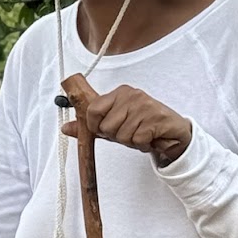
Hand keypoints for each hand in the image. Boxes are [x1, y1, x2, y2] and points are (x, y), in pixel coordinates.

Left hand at [60, 77, 193, 166]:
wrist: (172, 132)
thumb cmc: (141, 126)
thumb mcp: (112, 126)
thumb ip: (90, 127)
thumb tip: (65, 128)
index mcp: (118, 93)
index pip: (92, 110)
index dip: (95, 126)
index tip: (104, 130)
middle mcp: (131, 95)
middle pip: (106, 126)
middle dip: (116, 136)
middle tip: (129, 132)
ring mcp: (144, 105)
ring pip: (121, 135)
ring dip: (130, 141)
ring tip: (140, 134)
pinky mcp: (156, 118)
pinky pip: (137, 139)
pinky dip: (142, 144)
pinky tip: (149, 138)